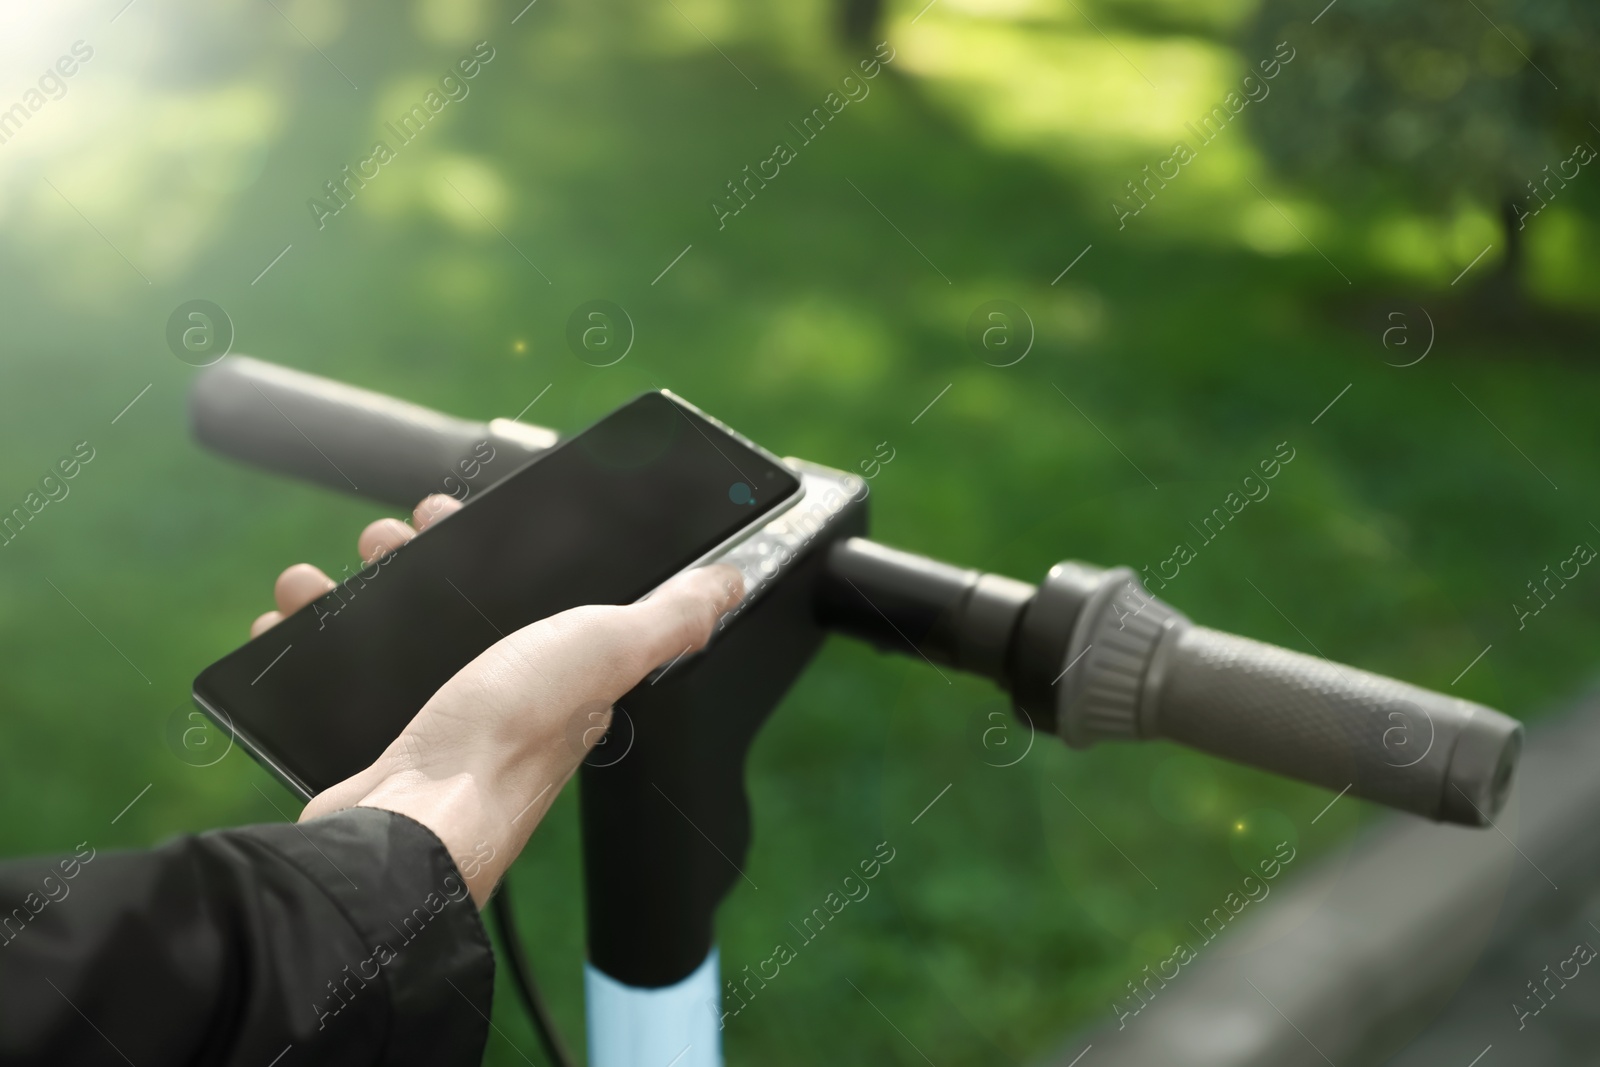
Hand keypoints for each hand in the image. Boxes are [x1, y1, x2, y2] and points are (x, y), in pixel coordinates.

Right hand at [254, 494, 743, 905]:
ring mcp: (435, 726)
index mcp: (559, 679)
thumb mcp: (603, 651)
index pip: (535, 598)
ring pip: (390, 641)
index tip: (450, 513)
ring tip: (323, 572)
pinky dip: (306, 645)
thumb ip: (667, 619)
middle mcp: (500, 704)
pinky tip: (286, 623)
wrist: (409, 824)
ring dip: (354, 595)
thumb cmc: (507, 742)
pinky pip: (336, 682)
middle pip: (454, 611)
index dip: (495, 548)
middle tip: (385, 534)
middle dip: (414, 560)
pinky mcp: (377, 746)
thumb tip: (728, 585)